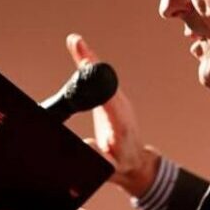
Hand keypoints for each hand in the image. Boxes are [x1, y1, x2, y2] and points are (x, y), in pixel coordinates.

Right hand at [66, 33, 158, 196]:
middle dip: (90, 61)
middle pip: (104, 78)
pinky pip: (100, 78)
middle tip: (76, 42)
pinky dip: (89, 64)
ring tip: (74, 42)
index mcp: (120, 122)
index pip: (107, 95)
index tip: (86, 65)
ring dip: (89, 58)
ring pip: (102, 75)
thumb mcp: (110, 167)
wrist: (134, 162)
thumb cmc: (122, 164)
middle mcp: (121, 106)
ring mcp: (117, 100)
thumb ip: (99, 157)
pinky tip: (79, 51)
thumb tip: (87, 145)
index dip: (97, 79)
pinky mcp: (111, 99)